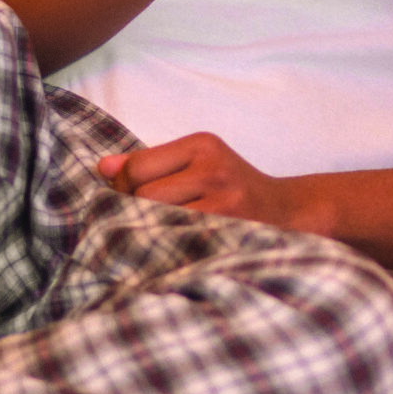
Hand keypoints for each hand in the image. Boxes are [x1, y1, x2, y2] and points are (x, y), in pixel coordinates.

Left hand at [97, 133, 328, 233]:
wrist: (289, 212)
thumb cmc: (232, 189)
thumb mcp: (196, 164)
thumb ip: (149, 163)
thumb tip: (103, 167)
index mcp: (203, 144)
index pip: (137, 166)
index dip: (122, 188)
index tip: (128, 202)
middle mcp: (214, 167)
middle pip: (144, 194)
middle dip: (134, 212)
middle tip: (143, 224)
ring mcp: (224, 200)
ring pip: (158, 220)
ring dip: (149, 233)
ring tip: (157, 237)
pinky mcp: (230, 228)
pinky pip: (178, 240)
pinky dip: (167, 247)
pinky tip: (171, 249)